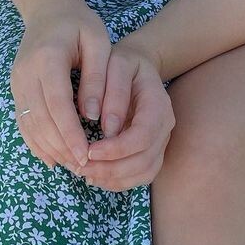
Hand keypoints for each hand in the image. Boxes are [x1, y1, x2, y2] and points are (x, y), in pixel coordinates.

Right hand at [10, 3, 111, 172]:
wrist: (48, 10)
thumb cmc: (79, 24)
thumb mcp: (98, 41)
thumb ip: (97, 77)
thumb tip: (91, 116)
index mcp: (47, 58)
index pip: (57, 103)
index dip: (70, 133)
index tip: (87, 155)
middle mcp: (25, 73)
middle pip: (40, 119)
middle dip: (61, 147)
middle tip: (84, 168)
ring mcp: (16, 82)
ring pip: (29, 125)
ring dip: (50, 149)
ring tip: (73, 166)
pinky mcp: (16, 90)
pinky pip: (23, 122)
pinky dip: (37, 143)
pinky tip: (53, 158)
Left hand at [80, 39, 175, 191]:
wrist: (136, 66)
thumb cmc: (123, 64)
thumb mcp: (117, 64)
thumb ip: (114, 92)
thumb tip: (108, 129)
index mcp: (158, 104)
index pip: (143, 136)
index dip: (116, 149)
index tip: (87, 150)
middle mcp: (165, 126)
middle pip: (144, 160)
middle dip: (110, 169)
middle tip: (79, 166)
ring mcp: (161, 140)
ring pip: (144, 172)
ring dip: (113, 178)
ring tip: (84, 172)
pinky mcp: (152, 151)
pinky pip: (141, 175)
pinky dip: (118, 181)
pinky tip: (95, 176)